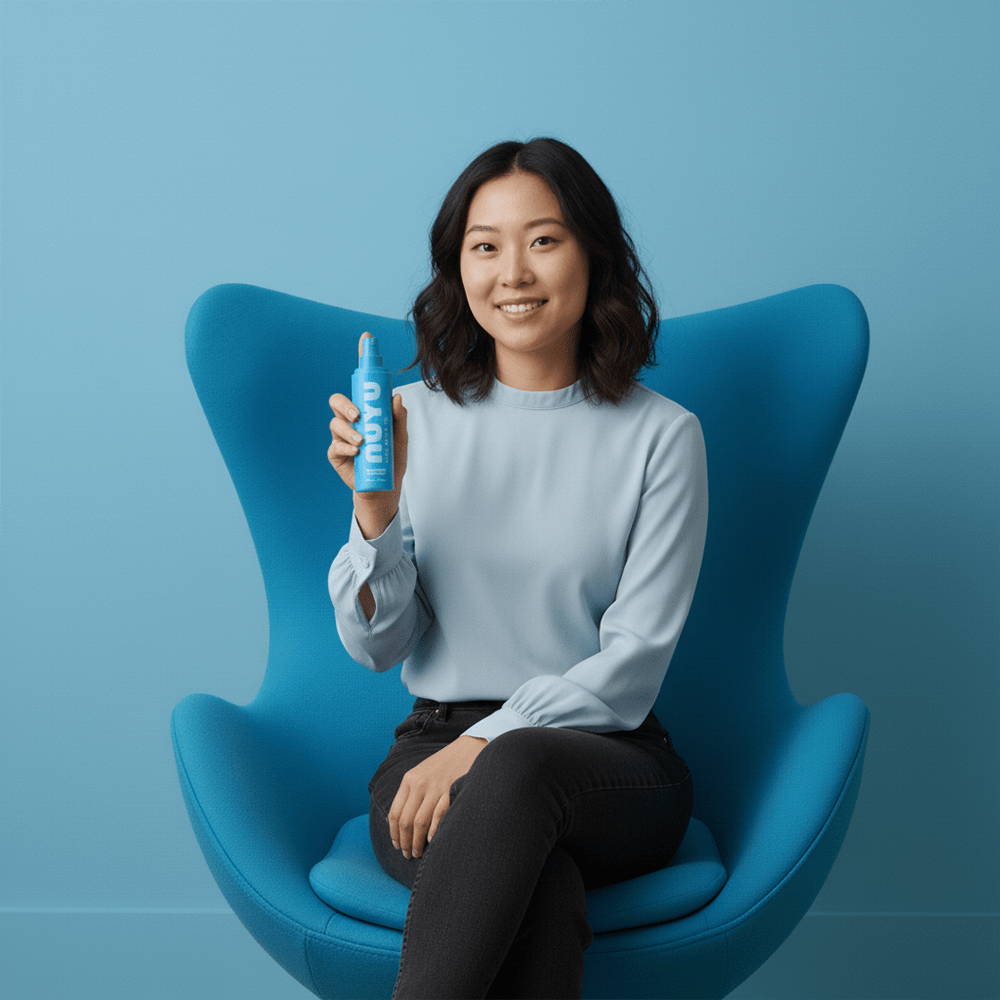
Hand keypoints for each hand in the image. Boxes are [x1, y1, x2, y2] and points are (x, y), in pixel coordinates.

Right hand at [328, 331, 408, 497]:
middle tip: (359, 415)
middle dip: (345, 404)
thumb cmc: (392, 460)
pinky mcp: (336, 454)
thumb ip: (399, 419)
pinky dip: (345, 447)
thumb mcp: (401, 438)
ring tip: (362, 442)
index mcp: (366, 411)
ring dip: (348, 431)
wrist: (384, 489)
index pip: (361, 384)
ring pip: (335, 423)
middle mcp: (350, 420)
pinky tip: (356, 452)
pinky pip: (335, 445)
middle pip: (338, 401)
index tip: (366, 340)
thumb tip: (397, 397)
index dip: (362, 360)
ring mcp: (341, 436)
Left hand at [388, 736, 487, 859]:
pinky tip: (431, 841)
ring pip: (419, 823)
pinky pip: (438, 816)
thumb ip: (412, 792)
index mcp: (409, 779)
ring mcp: (436, 788)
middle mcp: (420, 784)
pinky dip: (433, 831)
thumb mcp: (423, 773)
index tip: (397, 845)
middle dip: (405, 842)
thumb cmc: (445, 764)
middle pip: (406, 821)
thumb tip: (402, 822)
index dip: (394, 833)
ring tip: (418, 853)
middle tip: (408, 855)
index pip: (395, 812)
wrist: (470, 747)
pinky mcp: (451, 790)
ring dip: (417, 842)